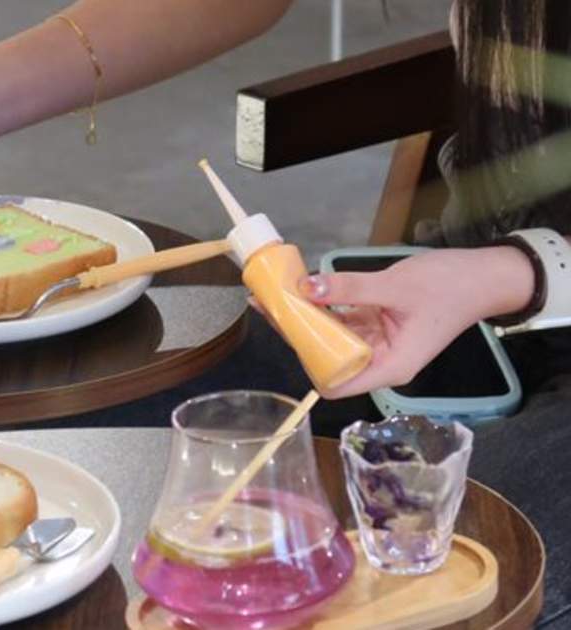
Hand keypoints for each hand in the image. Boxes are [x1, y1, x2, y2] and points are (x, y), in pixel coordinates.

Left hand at [283, 247, 532, 398]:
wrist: (484, 274)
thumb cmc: (450, 287)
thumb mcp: (396, 286)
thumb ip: (349, 289)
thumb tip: (305, 287)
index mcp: (389, 367)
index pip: (336, 385)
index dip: (308, 364)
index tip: (286, 333)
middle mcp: (379, 360)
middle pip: (328, 357)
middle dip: (299, 334)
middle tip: (267, 305)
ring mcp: (376, 342)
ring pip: (331, 336)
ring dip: (305, 317)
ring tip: (272, 294)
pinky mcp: (375, 322)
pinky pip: (342, 319)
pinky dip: (322, 305)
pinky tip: (298, 288)